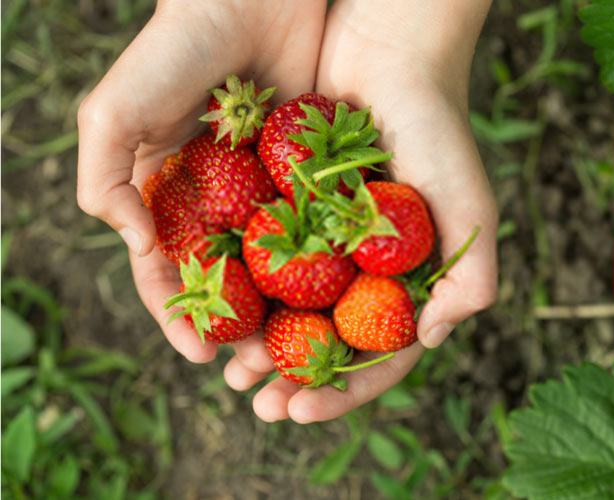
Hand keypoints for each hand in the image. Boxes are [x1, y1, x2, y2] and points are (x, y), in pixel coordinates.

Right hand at [76, 0, 326, 361]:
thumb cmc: (178, 46)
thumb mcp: (116, 111)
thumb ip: (108, 179)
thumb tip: (137, 248)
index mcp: (167, 192)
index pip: (168, 271)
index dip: (180, 316)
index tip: (201, 354)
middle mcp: (218, 199)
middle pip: (227, 280)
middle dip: (239, 327)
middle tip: (258, 368)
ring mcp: (267, 188)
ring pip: (277, 266)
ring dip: (283, 312)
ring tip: (298, 350)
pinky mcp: (314, 172)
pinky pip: (321, 228)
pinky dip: (325, 266)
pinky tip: (339, 300)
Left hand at [223, 0, 496, 422]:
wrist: (388, 52)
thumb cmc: (438, 128)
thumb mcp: (470, 207)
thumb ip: (471, 278)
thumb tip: (427, 342)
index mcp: (415, 278)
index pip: (382, 354)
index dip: (345, 392)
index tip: (299, 412)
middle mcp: (371, 268)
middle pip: (331, 343)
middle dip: (295, 382)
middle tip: (255, 404)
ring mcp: (331, 241)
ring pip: (292, 310)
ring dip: (263, 347)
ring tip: (229, 373)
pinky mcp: (294, 209)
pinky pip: (264, 259)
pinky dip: (242, 290)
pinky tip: (214, 310)